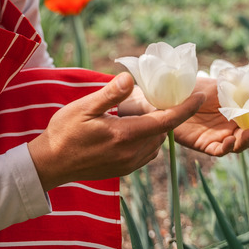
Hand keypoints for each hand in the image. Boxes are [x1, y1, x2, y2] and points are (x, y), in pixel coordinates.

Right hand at [28, 73, 204, 189]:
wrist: (49, 164)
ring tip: (140, 113)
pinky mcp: (123, 170)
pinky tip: (130, 130)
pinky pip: (145, 154)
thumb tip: (130, 78)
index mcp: (125, 135)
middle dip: (165, 115)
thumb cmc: (63, 132)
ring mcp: (128, 164)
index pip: (165, 121)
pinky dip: (146, 140)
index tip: (199, 97)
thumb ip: (110, 94)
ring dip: (154, 129)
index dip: (185, 109)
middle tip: (156, 98)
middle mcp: (131, 153)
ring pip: (155, 144)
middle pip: (162, 132)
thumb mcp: (83, 108)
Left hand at [173, 77, 248, 155]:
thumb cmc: (195, 88)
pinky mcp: (204, 144)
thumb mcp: (222, 86)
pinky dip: (227, 148)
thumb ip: (243, 91)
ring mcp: (218, 136)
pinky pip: (219, 151)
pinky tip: (230, 141)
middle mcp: (230, 127)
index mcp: (237, 113)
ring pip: (238, 146)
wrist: (170, 95)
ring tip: (248, 133)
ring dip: (246, 142)